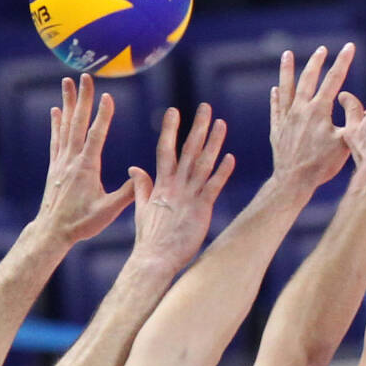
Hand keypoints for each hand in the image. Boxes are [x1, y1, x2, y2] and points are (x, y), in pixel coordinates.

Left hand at [32, 74, 136, 244]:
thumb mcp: (108, 211)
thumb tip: (142, 177)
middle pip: (77, 122)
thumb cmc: (82, 223)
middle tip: (85, 76)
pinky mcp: (55, 166)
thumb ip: (127, 194)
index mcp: (86, 168)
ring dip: (68, 103)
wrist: (52, 231)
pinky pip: (56, 138)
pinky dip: (56, 123)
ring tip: (67, 82)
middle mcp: (71, 159)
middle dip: (83, 99)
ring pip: (65, 126)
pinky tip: (56, 111)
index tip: (108, 95)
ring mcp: (61, 161)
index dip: (103, 115)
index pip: (96, 136)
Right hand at [129, 102, 233, 272]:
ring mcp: (189, 196)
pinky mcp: (202, 209)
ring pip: (204, 163)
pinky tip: (231, 157)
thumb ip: (142, 186)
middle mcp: (175, 185)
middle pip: (188, 150)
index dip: (169, 129)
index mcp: (161, 183)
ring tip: (221, 123)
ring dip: (214, 142)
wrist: (155, 258)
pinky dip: (223, 172)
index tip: (173, 110)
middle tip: (206, 107)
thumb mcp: (142, 208)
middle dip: (197, 127)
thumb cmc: (149, 237)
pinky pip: (214, 186)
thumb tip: (134, 168)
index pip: (165, 149)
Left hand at [270, 44, 354, 191]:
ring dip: (287, 70)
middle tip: (322, 49)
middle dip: (317, 62)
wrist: (294, 181)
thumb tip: (354, 100)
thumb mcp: (345, 143)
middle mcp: (300, 109)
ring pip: (287, 88)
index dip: (343, 61)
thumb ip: (353, 119)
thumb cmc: (322, 165)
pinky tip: (275, 89)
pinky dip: (276, 97)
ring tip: (287, 54)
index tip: (350, 46)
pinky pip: (276, 108)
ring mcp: (286, 118)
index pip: (334, 79)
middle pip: (308, 78)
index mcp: (319, 110)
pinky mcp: (277, 129)